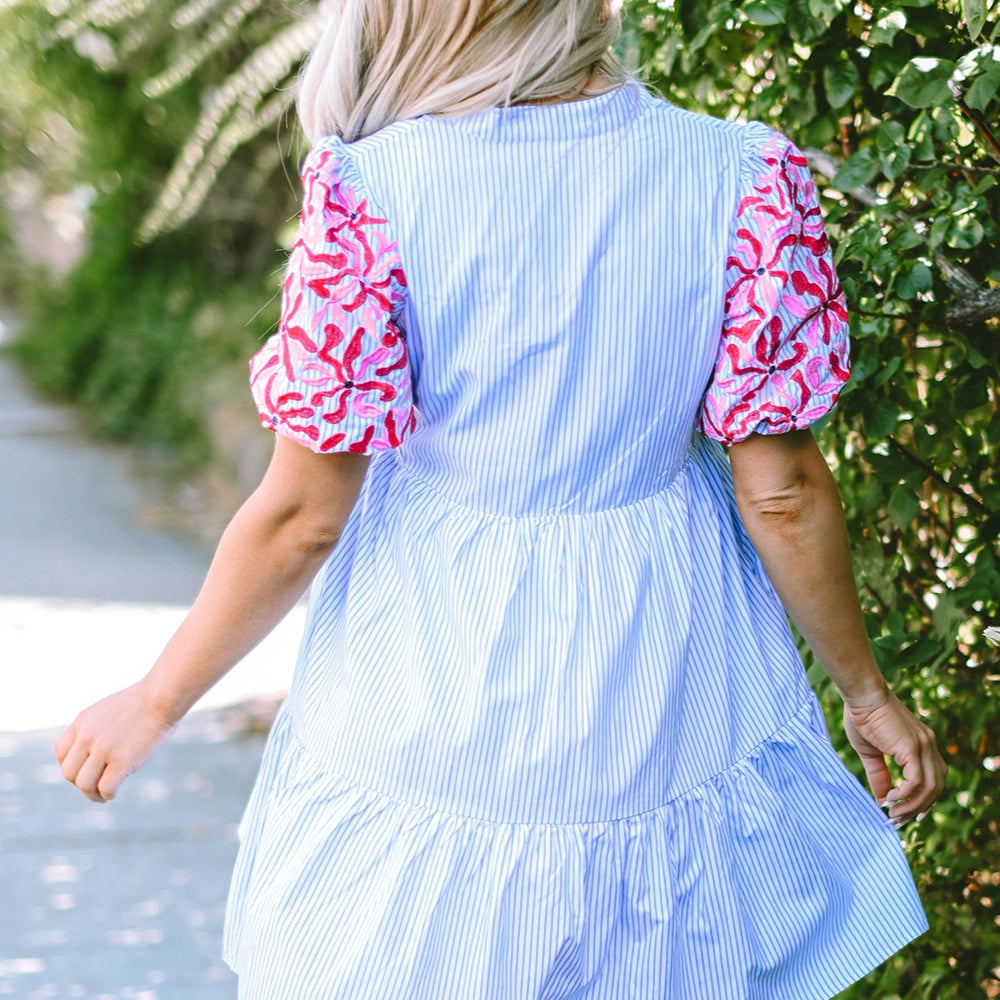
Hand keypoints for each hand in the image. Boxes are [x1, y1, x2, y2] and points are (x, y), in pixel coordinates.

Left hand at [54, 681, 176, 802]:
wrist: (163, 695)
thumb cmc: (144, 701)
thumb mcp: (110, 709)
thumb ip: (96, 728)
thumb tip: (94, 753)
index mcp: (83, 721)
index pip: (60, 753)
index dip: (70, 766)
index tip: (83, 771)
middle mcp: (87, 735)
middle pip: (68, 772)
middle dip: (79, 783)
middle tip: (93, 787)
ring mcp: (104, 748)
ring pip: (84, 784)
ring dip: (91, 794)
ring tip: (102, 796)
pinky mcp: (122, 760)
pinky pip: (105, 788)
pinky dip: (108, 795)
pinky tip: (114, 793)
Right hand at [842, 688, 946, 825]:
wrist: (862, 694)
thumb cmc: (862, 717)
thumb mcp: (870, 751)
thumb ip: (879, 774)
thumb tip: (882, 800)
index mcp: (922, 744)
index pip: (934, 779)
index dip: (923, 799)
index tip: (906, 813)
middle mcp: (928, 745)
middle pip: (936, 787)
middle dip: (918, 808)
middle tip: (898, 821)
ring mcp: (923, 746)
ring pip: (929, 787)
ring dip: (912, 805)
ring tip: (893, 814)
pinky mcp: (913, 748)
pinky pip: (917, 780)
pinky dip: (906, 794)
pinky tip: (890, 798)